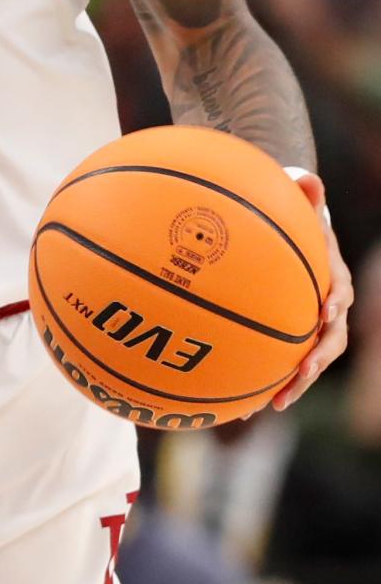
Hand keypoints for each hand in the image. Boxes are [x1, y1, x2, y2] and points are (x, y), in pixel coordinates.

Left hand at [272, 173, 353, 411]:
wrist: (290, 232)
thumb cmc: (293, 215)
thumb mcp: (299, 200)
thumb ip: (305, 191)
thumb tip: (311, 180)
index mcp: (332, 274)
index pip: (340, 290)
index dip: (336, 303)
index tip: (326, 312)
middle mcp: (327, 305)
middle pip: (331, 338)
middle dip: (317, 359)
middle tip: (300, 374)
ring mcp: (310, 325)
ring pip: (310, 360)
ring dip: (295, 383)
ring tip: (273, 403)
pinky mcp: (291, 337)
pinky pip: (283, 362)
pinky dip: (268, 381)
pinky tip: (243, 404)